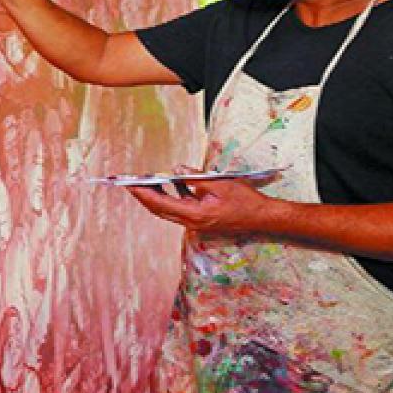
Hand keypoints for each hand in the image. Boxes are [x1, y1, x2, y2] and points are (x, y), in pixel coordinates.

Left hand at [126, 174, 284, 235]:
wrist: (262, 217)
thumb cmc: (244, 200)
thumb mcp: (219, 184)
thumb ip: (195, 177)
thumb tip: (176, 169)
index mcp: (194, 214)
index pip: (160, 204)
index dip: (143, 193)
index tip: (129, 184)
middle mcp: (192, 223)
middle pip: (160, 209)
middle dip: (144, 195)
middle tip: (130, 181)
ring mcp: (196, 223)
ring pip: (168, 210)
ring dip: (157, 196)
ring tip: (146, 180)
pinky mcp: (201, 220)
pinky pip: (180, 208)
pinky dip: (173, 196)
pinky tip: (173, 182)